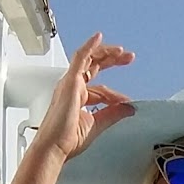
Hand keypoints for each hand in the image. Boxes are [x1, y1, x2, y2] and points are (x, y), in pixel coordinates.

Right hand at [33, 32, 134, 162]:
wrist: (54, 146)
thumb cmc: (67, 140)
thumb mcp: (97, 125)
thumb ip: (113, 114)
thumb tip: (129, 108)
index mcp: (78, 98)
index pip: (101, 89)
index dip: (115, 95)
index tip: (126, 102)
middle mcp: (73, 87)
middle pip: (94, 66)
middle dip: (112, 60)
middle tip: (128, 58)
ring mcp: (70, 83)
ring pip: (89, 59)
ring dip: (106, 53)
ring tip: (122, 52)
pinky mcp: (70, 81)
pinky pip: (80, 57)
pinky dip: (89, 46)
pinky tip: (98, 37)